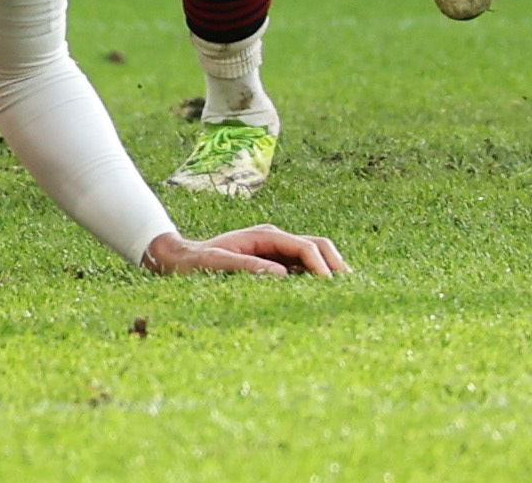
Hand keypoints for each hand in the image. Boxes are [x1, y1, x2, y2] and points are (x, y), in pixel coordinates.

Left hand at [146, 224, 348, 276]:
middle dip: (336, 264)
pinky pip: (305, 268)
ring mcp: (277, 250)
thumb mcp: (217, 263)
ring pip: (316, 256)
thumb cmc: (197, 261)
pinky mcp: (276, 262)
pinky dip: (318, 278)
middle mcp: (275, 239)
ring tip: (344, 296)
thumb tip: (281, 274)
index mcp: (265, 235)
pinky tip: (325, 297)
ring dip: (330, 271)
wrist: (181, 259)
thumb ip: (247, 266)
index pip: (305, 246)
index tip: (332, 286)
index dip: (322, 266)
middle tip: (350, 290)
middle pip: (319, 245)